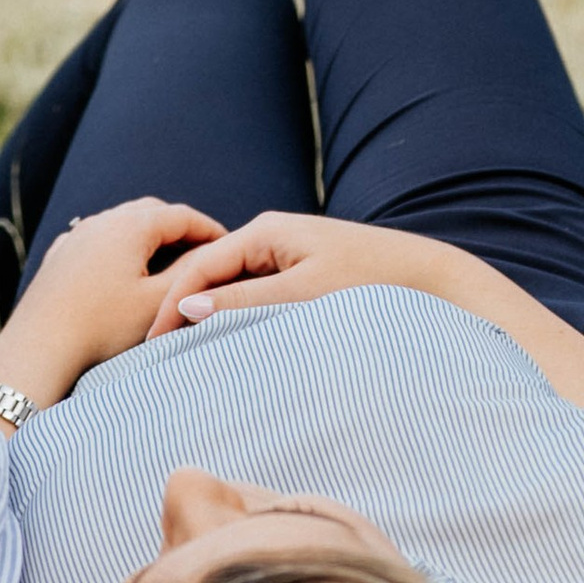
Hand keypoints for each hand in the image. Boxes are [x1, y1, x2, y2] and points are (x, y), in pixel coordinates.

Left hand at [0, 196, 226, 414]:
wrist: (38, 348)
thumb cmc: (101, 327)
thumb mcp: (157, 301)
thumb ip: (191, 272)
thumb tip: (211, 253)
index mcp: (129, 226)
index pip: (182, 215)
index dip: (211, 229)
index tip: (230, 246)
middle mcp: (100, 221)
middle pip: (151, 213)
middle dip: (181, 229)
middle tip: (205, 251)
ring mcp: (75, 236)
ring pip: (122, 225)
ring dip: (150, 238)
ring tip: (171, 263)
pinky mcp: (59, 256)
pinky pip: (98, 241)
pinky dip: (121, 249)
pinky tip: (126, 271)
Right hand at [154, 211, 430, 329]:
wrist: (432, 279)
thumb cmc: (372, 282)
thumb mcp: (304, 295)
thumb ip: (246, 302)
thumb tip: (188, 309)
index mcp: (266, 230)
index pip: (199, 266)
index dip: (170, 304)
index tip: (150, 342)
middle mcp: (271, 236)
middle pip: (209, 272)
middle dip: (180, 308)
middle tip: (154, 351)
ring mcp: (287, 254)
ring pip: (231, 285)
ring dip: (207, 315)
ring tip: (182, 351)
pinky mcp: (303, 273)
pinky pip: (255, 293)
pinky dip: (235, 316)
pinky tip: (226, 342)